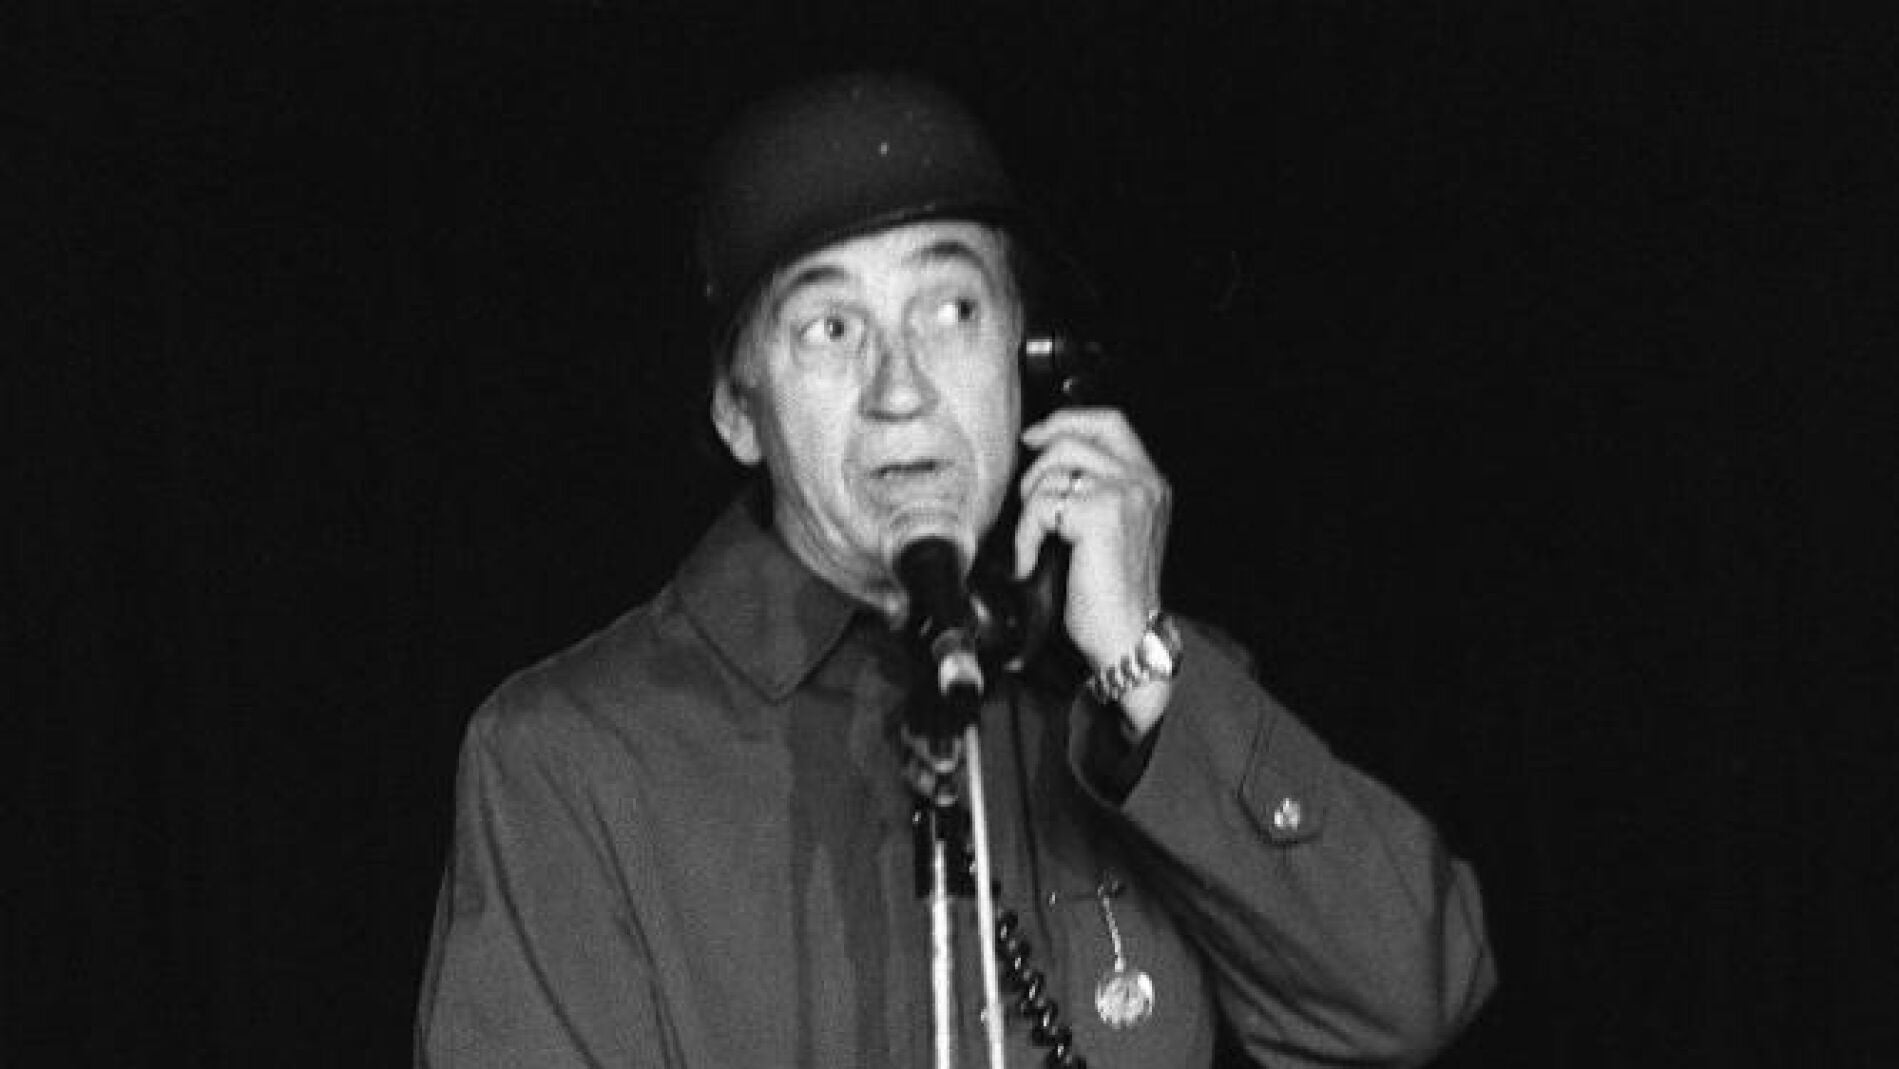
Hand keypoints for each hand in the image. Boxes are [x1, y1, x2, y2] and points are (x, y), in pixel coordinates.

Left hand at [1014, 408, 1173, 729]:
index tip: (1036, 436)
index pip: (1111, 422)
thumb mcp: (1112, 532)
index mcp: (1151, 483)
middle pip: (1080, 434)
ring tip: (1031, 538)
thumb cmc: (1112, 596)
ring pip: (1055, 470)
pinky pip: (1042, 506)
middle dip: (1041, 454)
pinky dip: (1025, 535)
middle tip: (1023, 486)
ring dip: (1030, 503)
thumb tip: (1046, 460)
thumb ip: (1096, 491)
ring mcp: (1126, 494)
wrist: (1126, 639)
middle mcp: (1145, 482)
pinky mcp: (1101, 513)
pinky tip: (1029, 562)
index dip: (1069, 420)